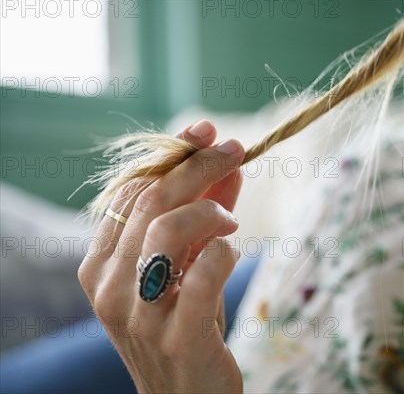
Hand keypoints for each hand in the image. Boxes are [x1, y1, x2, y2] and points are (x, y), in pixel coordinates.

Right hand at [78, 120, 244, 392]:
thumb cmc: (186, 325)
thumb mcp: (187, 265)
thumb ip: (203, 216)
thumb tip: (227, 165)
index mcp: (101, 265)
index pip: (132, 191)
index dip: (173, 156)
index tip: (207, 133)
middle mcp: (109, 287)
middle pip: (151, 202)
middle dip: (198, 165)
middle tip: (234, 149)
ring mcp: (138, 316)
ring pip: (167, 230)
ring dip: (210, 210)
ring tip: (232, 220)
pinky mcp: (177, 339)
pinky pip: (202, 274)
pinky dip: (224, 252)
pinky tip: (231, 252)